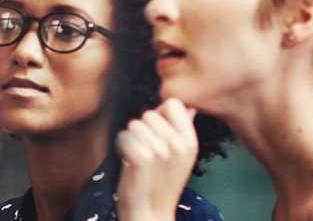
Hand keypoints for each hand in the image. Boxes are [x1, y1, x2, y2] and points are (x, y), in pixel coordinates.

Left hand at [116, 98, 197, 220]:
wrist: (150, 213)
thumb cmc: (162, 183)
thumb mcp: (182, 157)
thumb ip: (184, 130)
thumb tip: (190, 107)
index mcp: (191, 142)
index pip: (174, 103)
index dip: (161, 113)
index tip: (157, 132)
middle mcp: (178, 144)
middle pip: (149, 113)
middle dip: (143, 128)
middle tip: (146, 151)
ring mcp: (161, 151)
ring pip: (134, 124)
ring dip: (131, 138)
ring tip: (138, 157)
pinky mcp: (141, 158)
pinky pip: (123, 136)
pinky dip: (121, 147)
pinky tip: (128, 162)